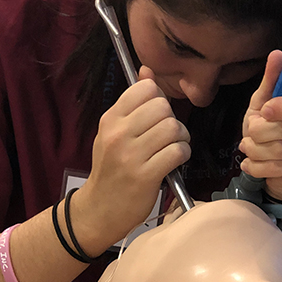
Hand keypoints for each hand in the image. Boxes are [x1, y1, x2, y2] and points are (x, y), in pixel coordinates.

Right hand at [71, 66, 190, 248]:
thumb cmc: (111, 168)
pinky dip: (182, 155)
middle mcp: (118, 134)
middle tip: (168, 136)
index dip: (159, 99)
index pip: (145, 88)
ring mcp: (131, 155)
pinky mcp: (145, 175)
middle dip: (172, 120)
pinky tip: (173, 161)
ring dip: (181, 138)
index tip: (156, 116)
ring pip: (173, 128)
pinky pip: (177, 152)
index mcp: (110, 119)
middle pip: (163, 107)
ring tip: (172, 148)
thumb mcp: (114, 132)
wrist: (99, 209)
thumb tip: (147, 71)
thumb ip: (132, 102)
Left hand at [239, 50, 281, 201]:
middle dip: (261, 132)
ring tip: (248, 147)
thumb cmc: (273, 122)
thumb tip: (276, 54)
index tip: (264, 111)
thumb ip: (272, 79)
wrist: (278, 157)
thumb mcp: (266, 99)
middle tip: (249, 132)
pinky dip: (260, 168)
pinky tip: (252, 164)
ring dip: (257, 151)